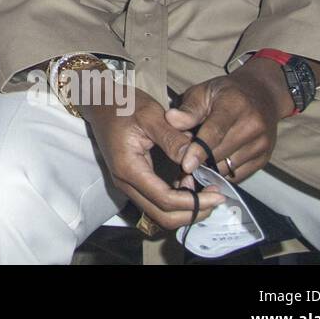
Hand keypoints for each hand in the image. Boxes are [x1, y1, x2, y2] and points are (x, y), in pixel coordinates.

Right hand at [83, 89, 225, 229]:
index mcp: (129, 168)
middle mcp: (126, 182)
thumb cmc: (123, 105)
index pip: (165, 199)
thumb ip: (173, 139)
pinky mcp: (133, 181)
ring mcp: (128, 184)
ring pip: (160, 213)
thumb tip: (195, 160)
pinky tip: (192, 183)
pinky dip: (177, 201)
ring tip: (207, 191)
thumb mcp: (151, 115)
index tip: (218, 193)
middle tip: (217, 198)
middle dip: (193, 212)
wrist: (101, 102)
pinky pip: (156, 201)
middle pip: (163, 216)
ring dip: (186, 209)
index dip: (195, 202)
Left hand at [165, 58, 289, 183]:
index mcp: (235, 105)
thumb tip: (170, 119)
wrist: (262, 94)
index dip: (199, 150)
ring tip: (199, 157)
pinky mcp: (264, 158)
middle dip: (199, 159)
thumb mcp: (203, 91)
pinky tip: (213, 163)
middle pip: (220, 153)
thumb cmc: (225, 93)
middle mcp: (253, 126)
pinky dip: (223, 173)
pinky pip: (238, 175)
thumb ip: (188, 109)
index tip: (185, 165)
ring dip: (210, 167)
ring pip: (228, 167)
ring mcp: (262, 144)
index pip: (215, 132)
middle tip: (184, 156)